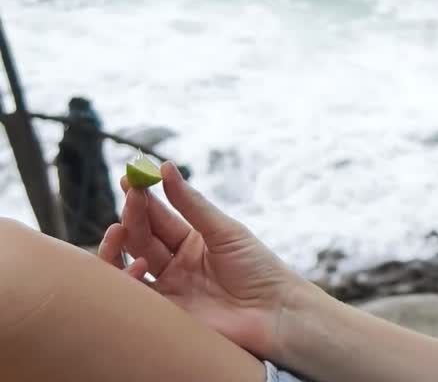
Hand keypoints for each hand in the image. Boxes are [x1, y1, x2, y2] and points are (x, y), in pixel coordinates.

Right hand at [97, 161, 302, 359]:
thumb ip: (192, 204)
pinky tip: (139, 264)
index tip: (130, 177)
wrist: (274, 312)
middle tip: (131, 195)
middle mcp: (175, 264)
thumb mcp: (225, 230)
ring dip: (119, 244)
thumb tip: (165, 167)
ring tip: (120, 228)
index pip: (159, 216)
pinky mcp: (164, 313)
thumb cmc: (258, 268)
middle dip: (132, 215)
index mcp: (192, 241)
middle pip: (142, 236)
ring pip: (130, 262)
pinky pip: (134, 295)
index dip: (143, 197)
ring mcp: (168, 289)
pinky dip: (127, 277)